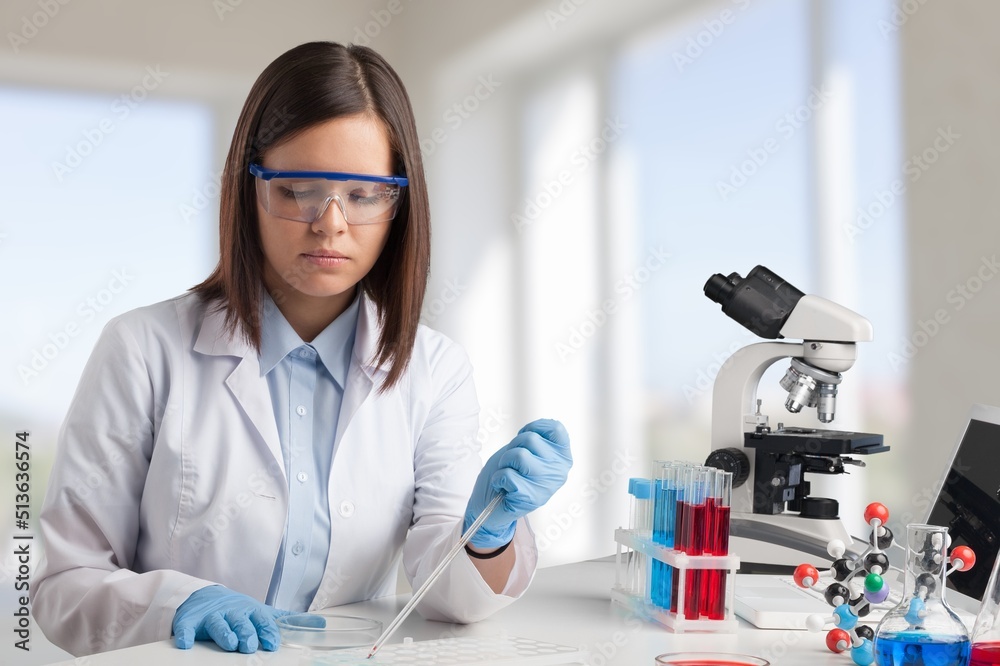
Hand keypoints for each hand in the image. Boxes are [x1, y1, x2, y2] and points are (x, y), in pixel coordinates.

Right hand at [172, 585, 288, 652]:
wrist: (205, 597)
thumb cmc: (239, 610)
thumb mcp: (263, 613)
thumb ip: (289, 620)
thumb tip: (321, 624)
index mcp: (251, 611)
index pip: (262, 620)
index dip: (267, 631)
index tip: (272, 643)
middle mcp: (232, 612)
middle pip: (241, 621)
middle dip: (246, 632)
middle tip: (249, 645)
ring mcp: (212, 616)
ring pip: (218, 624)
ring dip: (224, 633)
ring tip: (230, 644)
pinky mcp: (190, 621)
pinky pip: (185, 627)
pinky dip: (184, 634)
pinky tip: (185, 643)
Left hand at [464, 418, 571, 548]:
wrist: (493, 505)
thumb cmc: (511, 473)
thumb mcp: (528, 450)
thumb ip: (537, 439)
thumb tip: (533, 432)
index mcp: (562, 457)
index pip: (556, 428)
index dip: (534, 428)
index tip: (525, 441)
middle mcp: (559, 471)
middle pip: (531, 439)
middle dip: (513, 447)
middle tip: (512, 463)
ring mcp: (546, 486)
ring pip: (520, 455)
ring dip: (505, 462)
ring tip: (508, 473)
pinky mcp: (530, 499)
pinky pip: (508, 475)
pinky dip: (498, 478)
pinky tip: (502, 487)